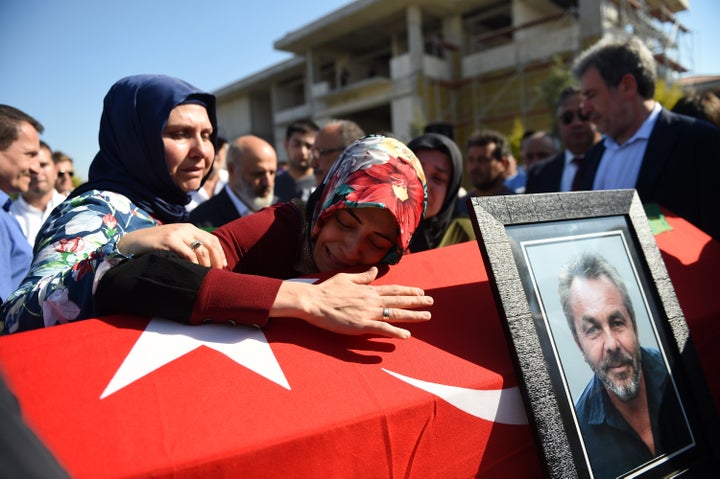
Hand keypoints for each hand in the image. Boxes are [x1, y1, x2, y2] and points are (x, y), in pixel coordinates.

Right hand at [117, 224, 226, 267]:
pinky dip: (194, 264)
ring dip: (207, 265)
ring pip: (201, 250)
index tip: (223, 266)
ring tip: (207, 275)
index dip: (220, 253)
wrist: (132, 241)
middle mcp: (186, 229)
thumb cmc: (154, 245)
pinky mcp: (169, 240)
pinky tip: (195, 272)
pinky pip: (188, 254)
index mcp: (189, 228)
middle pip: (210, 244)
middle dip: (217, 260)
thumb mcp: (174, 242)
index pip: (212, 239)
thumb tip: (205, 262)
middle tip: (218, 273)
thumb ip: (188, 246)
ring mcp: (177, 233)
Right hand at [271, 267, 432, 338]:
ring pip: (395, 314)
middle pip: (399, 300)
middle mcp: (371, 300)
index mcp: (368, 289)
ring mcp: (367, 313)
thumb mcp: (346, 278)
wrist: (312, 301)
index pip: (394, 289)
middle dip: (417, 301)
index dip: (408, 291)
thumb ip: (363, 276)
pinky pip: (382, 329)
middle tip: (431, 303)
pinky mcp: (361, 325)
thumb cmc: (326, 290)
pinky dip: (395, 332)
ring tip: (427, 316)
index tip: (421, 291)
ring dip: (412, 315)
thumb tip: (376, 270)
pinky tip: (406, 335)